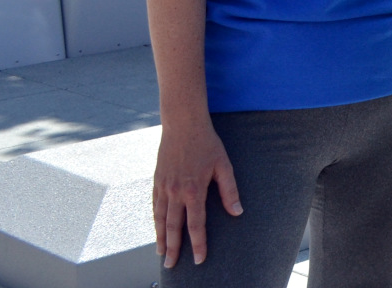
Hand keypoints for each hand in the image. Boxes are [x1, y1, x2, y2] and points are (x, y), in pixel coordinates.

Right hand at [152, 116, 241, 268]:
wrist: (183, 124)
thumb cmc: (207, 143)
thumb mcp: (224, 165)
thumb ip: (229, 190)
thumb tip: (237, 212)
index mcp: (193, 190)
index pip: (195, 225)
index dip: (198, 244)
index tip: (200, 259)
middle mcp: (175, 192)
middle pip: (173, 228)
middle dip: (173, 249)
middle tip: (171, 266)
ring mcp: (163, 187)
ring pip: (160, 219)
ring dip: (161, 238)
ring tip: (162, 254)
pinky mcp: (157, 181)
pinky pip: (154, 206)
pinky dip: (155, 221)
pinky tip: (157, 229)